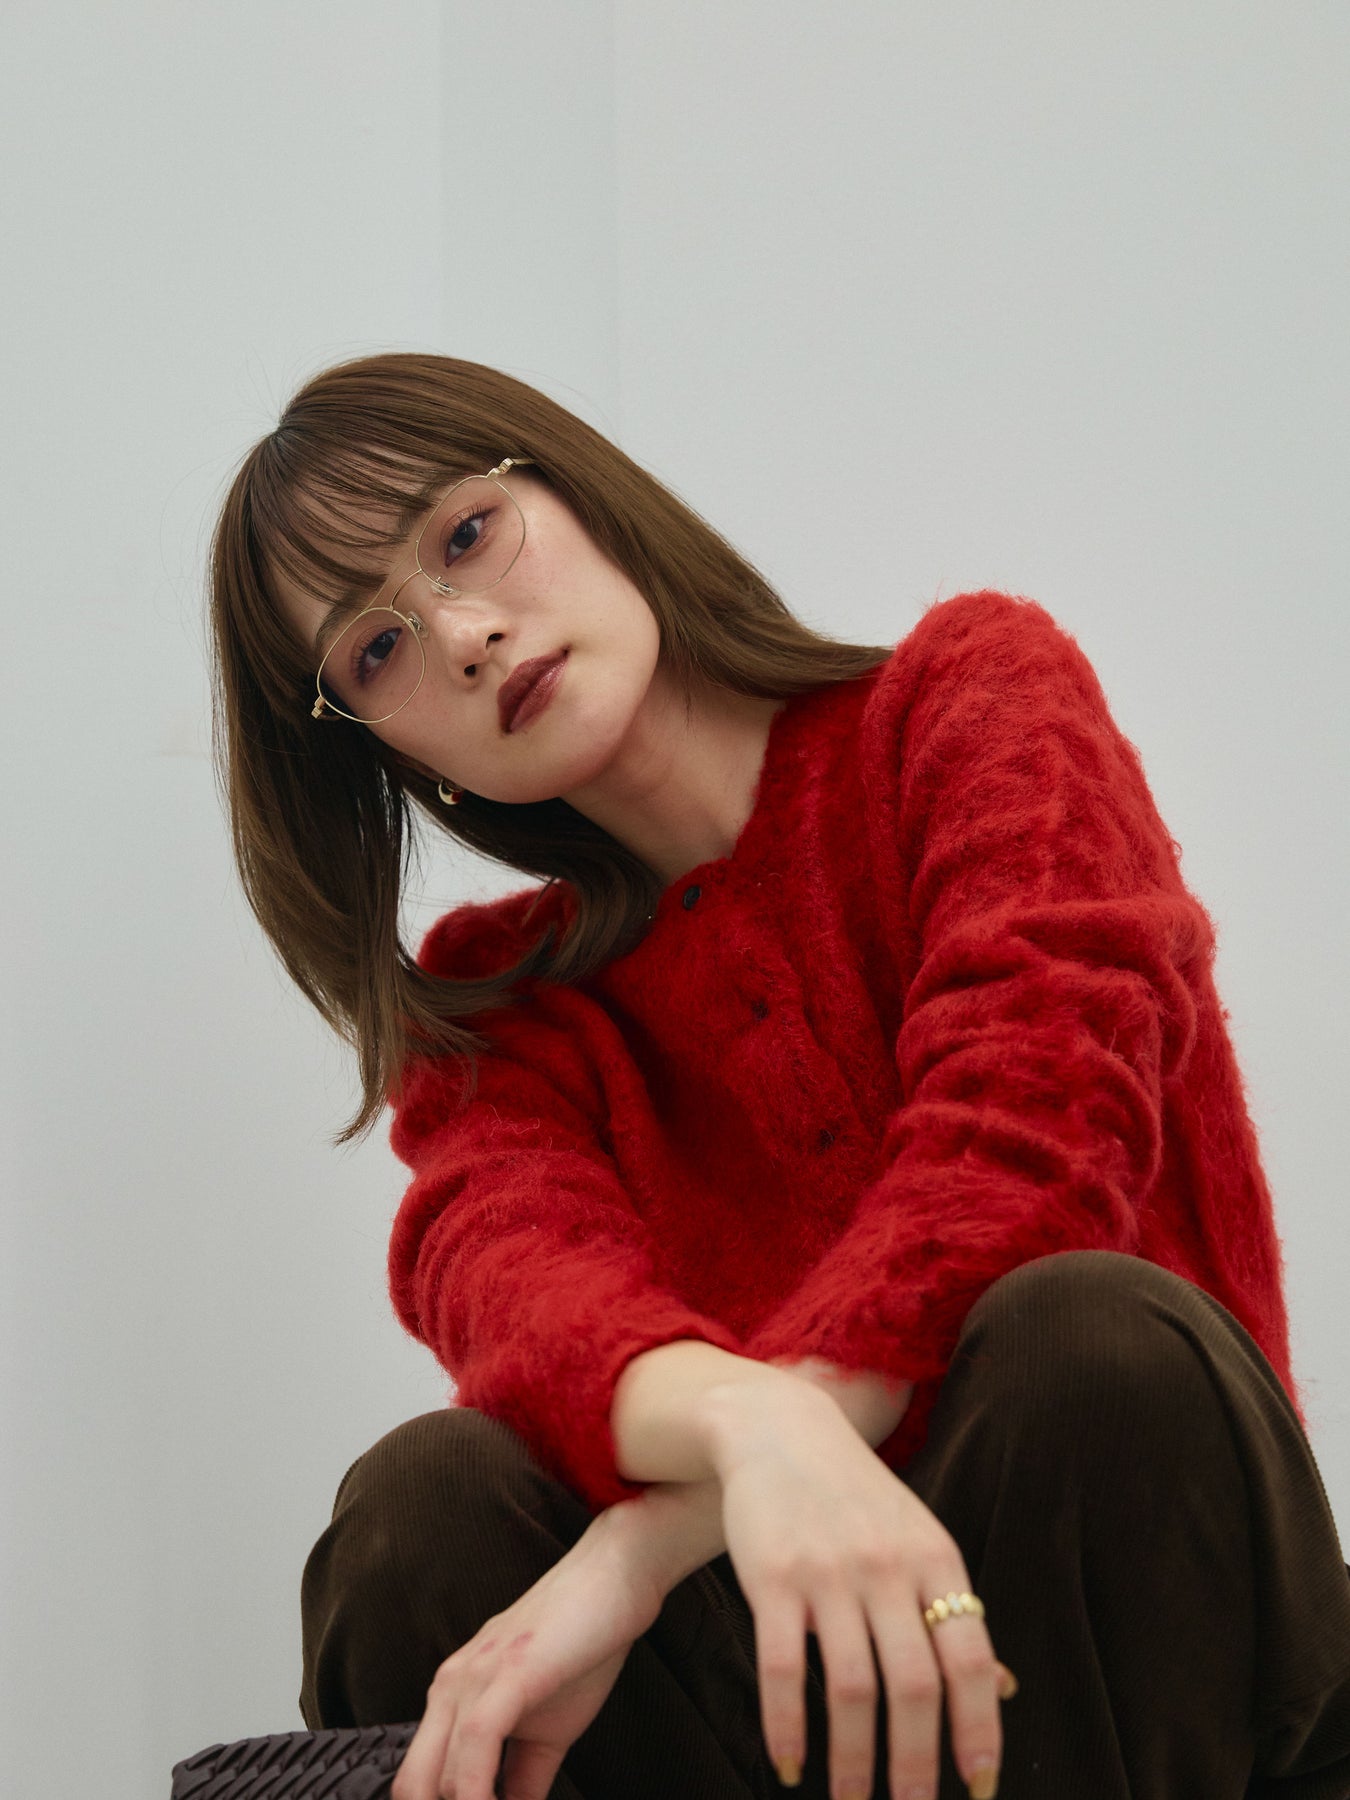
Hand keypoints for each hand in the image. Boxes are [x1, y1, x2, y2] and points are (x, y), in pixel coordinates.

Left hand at [390, 1513, 662, 1799]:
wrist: (614, 1580)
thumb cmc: (582, 1645)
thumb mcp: (549, 1728)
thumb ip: (524, 1779)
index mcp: (452, 1699)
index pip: (419, 1782)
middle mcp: (449, 1688)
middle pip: (411, 1786)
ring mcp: (472, 1677)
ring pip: (434, 1778)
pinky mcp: (506, 1672)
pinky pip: (474, 1747)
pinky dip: (478, 1796)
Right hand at [712, 1382, 1010, 1799]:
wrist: (780, 1428)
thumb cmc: (857, 1497)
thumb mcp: (919, 1540)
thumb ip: (953, 1612)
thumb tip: (1001, 1691)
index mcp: (935, 1559)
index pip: (969, 1661)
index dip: (979, 1732)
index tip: (977, 1789)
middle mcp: (886, 1567)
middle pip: (913, 1686)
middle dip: (915, 1766)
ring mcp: (827, 1571)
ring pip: (849, 1688)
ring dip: (853, 1762)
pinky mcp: (771, 1575)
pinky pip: (781, 1666)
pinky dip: (787, 1727)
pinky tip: (790, 1765)